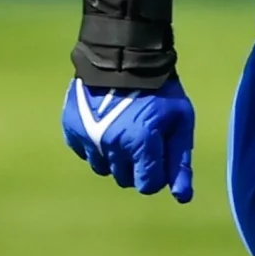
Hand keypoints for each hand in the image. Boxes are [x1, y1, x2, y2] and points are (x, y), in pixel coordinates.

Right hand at [61, 77, 195, 202]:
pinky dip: (96, 145)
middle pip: (124, 179)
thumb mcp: (180, 122)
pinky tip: (106, 124)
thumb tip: (182, 198)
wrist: (126, 57)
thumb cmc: (161, 91)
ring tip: (125, 129)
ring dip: (115, 157)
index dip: (157, 172)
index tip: (159, 155)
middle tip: (143, 139)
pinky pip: (85, 153)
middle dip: (136, 165)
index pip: (148, 185)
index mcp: (140, 143)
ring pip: (103, 168)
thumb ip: (180, 161)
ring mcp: (88, 138)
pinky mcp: (72, 129)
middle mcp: (111, 145)